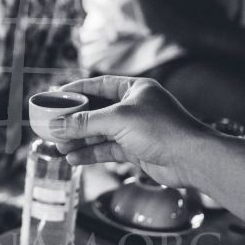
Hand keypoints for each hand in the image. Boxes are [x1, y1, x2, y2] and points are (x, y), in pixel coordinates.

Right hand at [48, 76, 210, 186]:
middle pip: (96, 111)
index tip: (56, 96)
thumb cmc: (162, 130)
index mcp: (134, 89)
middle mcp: (134, 107)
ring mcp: (134, 129)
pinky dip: (90, 153)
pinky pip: (106, 149)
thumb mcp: (118, 120)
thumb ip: (85, 122)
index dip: (76, 90)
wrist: (191, 159)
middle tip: (53, 125)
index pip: (98, 85)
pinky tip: (73, 158)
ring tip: (58, 146)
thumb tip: (57, 125)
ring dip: (79, 139)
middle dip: (74, 120)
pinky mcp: (135, 150)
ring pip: (99, 132)